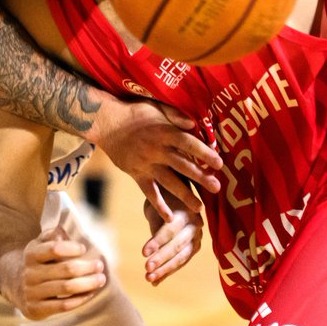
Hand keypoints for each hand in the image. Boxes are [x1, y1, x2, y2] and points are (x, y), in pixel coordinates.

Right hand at [12, 226, 105, 319]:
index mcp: (31, 254)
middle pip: (65, 269)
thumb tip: (61, 231)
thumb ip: (50, 235)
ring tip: (101, 279)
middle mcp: (30, 273)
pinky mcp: (36, 309)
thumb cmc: (38, 262)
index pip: (54, 249)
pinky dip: (80, 299)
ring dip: (88, 283)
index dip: (71, 248)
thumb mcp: (39, 245)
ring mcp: (32, 292)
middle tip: (100, 265)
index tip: (84, 249)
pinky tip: (91, 293)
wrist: (16, 287)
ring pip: (66, 287)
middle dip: (87, 267)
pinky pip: (63, 305)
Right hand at [92, 100, 221, 219]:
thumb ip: (175, 115)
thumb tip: (194, 123)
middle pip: (182, 165)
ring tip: (199, 208)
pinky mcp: (136, 174)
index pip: (188, 143)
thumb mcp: (156, 107)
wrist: (107, 123)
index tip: (219, 163)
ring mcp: (146, 164)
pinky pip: (149, 192)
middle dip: (200, 177)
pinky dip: (158, 205)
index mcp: (164, 132)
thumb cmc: (135, 113)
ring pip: (168, 182)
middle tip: (216, 188)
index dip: (204, 153)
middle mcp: (156, 150)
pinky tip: (169, 217)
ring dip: (184, 196)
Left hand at [142, 196, 202, 285]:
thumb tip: (151, 250)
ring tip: (148, 278)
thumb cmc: (163, 199)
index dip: (157, 242)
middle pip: (177, 245)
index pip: (171, 230)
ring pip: (181, 257)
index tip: (143, 253)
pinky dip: (167, 272)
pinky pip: (181, 262)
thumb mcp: (157, 206)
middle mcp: (195, 226)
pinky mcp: (194, 247)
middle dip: (161, 258)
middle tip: (146, 268)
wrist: (178, 195)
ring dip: (164, 270)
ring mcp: (197, 238)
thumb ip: (156, 224)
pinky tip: (154, 282)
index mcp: (186, 212)